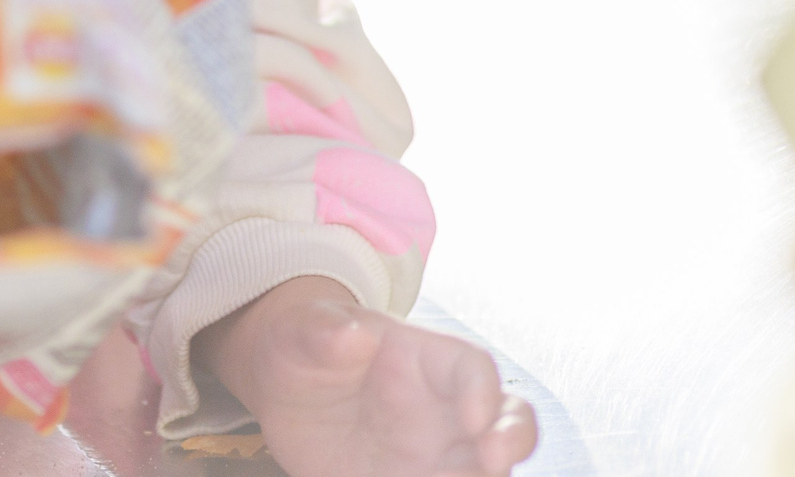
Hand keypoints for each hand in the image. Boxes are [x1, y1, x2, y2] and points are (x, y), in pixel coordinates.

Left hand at [194, 279, 536, 476]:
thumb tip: (353, 334)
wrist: (283, 387)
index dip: (483, 392)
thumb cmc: (305, 344)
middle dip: (511, 440)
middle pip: (503, 421)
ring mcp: (432, 454)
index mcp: (425, 358)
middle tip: (493, 466)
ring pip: (480, 470)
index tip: (474, 420)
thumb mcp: (301, 330)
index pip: (472, 368)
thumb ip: (325, 330)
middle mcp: (442, 409)